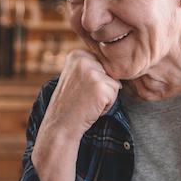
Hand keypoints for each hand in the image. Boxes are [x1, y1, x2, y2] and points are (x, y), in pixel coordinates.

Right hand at [32, 49, 121, 180]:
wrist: (60, 126)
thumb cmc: (70, 105)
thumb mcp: (75, 77)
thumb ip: (91, 66)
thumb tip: (119, 64)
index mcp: (76, 55)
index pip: (102, 63)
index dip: (96, 80)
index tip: (80, 90)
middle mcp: (83, 60)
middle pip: (110, 71)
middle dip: (102, 87)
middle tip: (84, 98)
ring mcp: (92, 72)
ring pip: (114, 82)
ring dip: (106, 96)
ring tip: (88, 102)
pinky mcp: (101, 86)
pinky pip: (116, 93)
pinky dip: (107, 104)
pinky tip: (91, 108)